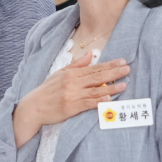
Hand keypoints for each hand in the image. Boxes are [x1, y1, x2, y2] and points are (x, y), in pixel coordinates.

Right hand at [12, 54, 129, 148]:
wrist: (34, 107)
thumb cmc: (48, 90)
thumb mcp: (60, 73)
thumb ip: (77, 65)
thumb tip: (90, 54)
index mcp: (71, 73)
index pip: (94, 68)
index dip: (109, 65)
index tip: (122, 61)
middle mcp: (72, 83)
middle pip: (97, 77)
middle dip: (113, 73)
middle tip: (127, 69)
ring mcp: (72, 95)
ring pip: (95, 90)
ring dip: (111, 87)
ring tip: (124, 84)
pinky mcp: (71, 108)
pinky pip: (88, 103)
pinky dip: (99, 101)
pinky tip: (109, 98)